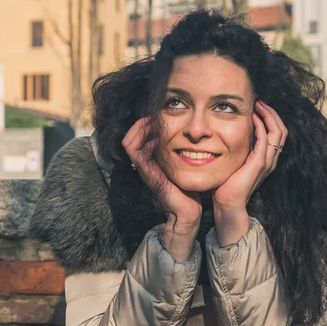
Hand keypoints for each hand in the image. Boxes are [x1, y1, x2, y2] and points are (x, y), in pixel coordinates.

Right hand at [123, 117, 201, 260]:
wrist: (189, 212)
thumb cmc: (191, 189)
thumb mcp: (187, 165)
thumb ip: (186, 152)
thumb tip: (197, 135)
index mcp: (153, 161)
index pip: (139, 136)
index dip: (145, 123)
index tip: (158, 114)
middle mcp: (146, 164)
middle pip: (130, 137)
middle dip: (141, 123)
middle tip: (154, 115)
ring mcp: (145, 170)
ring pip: (129, 143)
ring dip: (139, 130)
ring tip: (153, 123)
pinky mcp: (149, 176)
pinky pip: (137, 155)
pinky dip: (144, 143)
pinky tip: (157, 139)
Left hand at [212, 101, 286, 245]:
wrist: (228, 204)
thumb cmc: (227, 186)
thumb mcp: (235, 163)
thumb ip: (239, 151)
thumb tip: (229, 136)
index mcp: (267, 160)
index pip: (277, 133)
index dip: (271, 118)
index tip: (259, 106)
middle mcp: (271, 160)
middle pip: (281, 130)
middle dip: (272, 113)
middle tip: (260, 101)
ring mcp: (267, 162)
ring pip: (278, 132)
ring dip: (268, 115)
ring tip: (259, 104)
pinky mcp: (259, 163)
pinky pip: (265, 139)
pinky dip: (261, 125)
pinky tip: (252, 117)